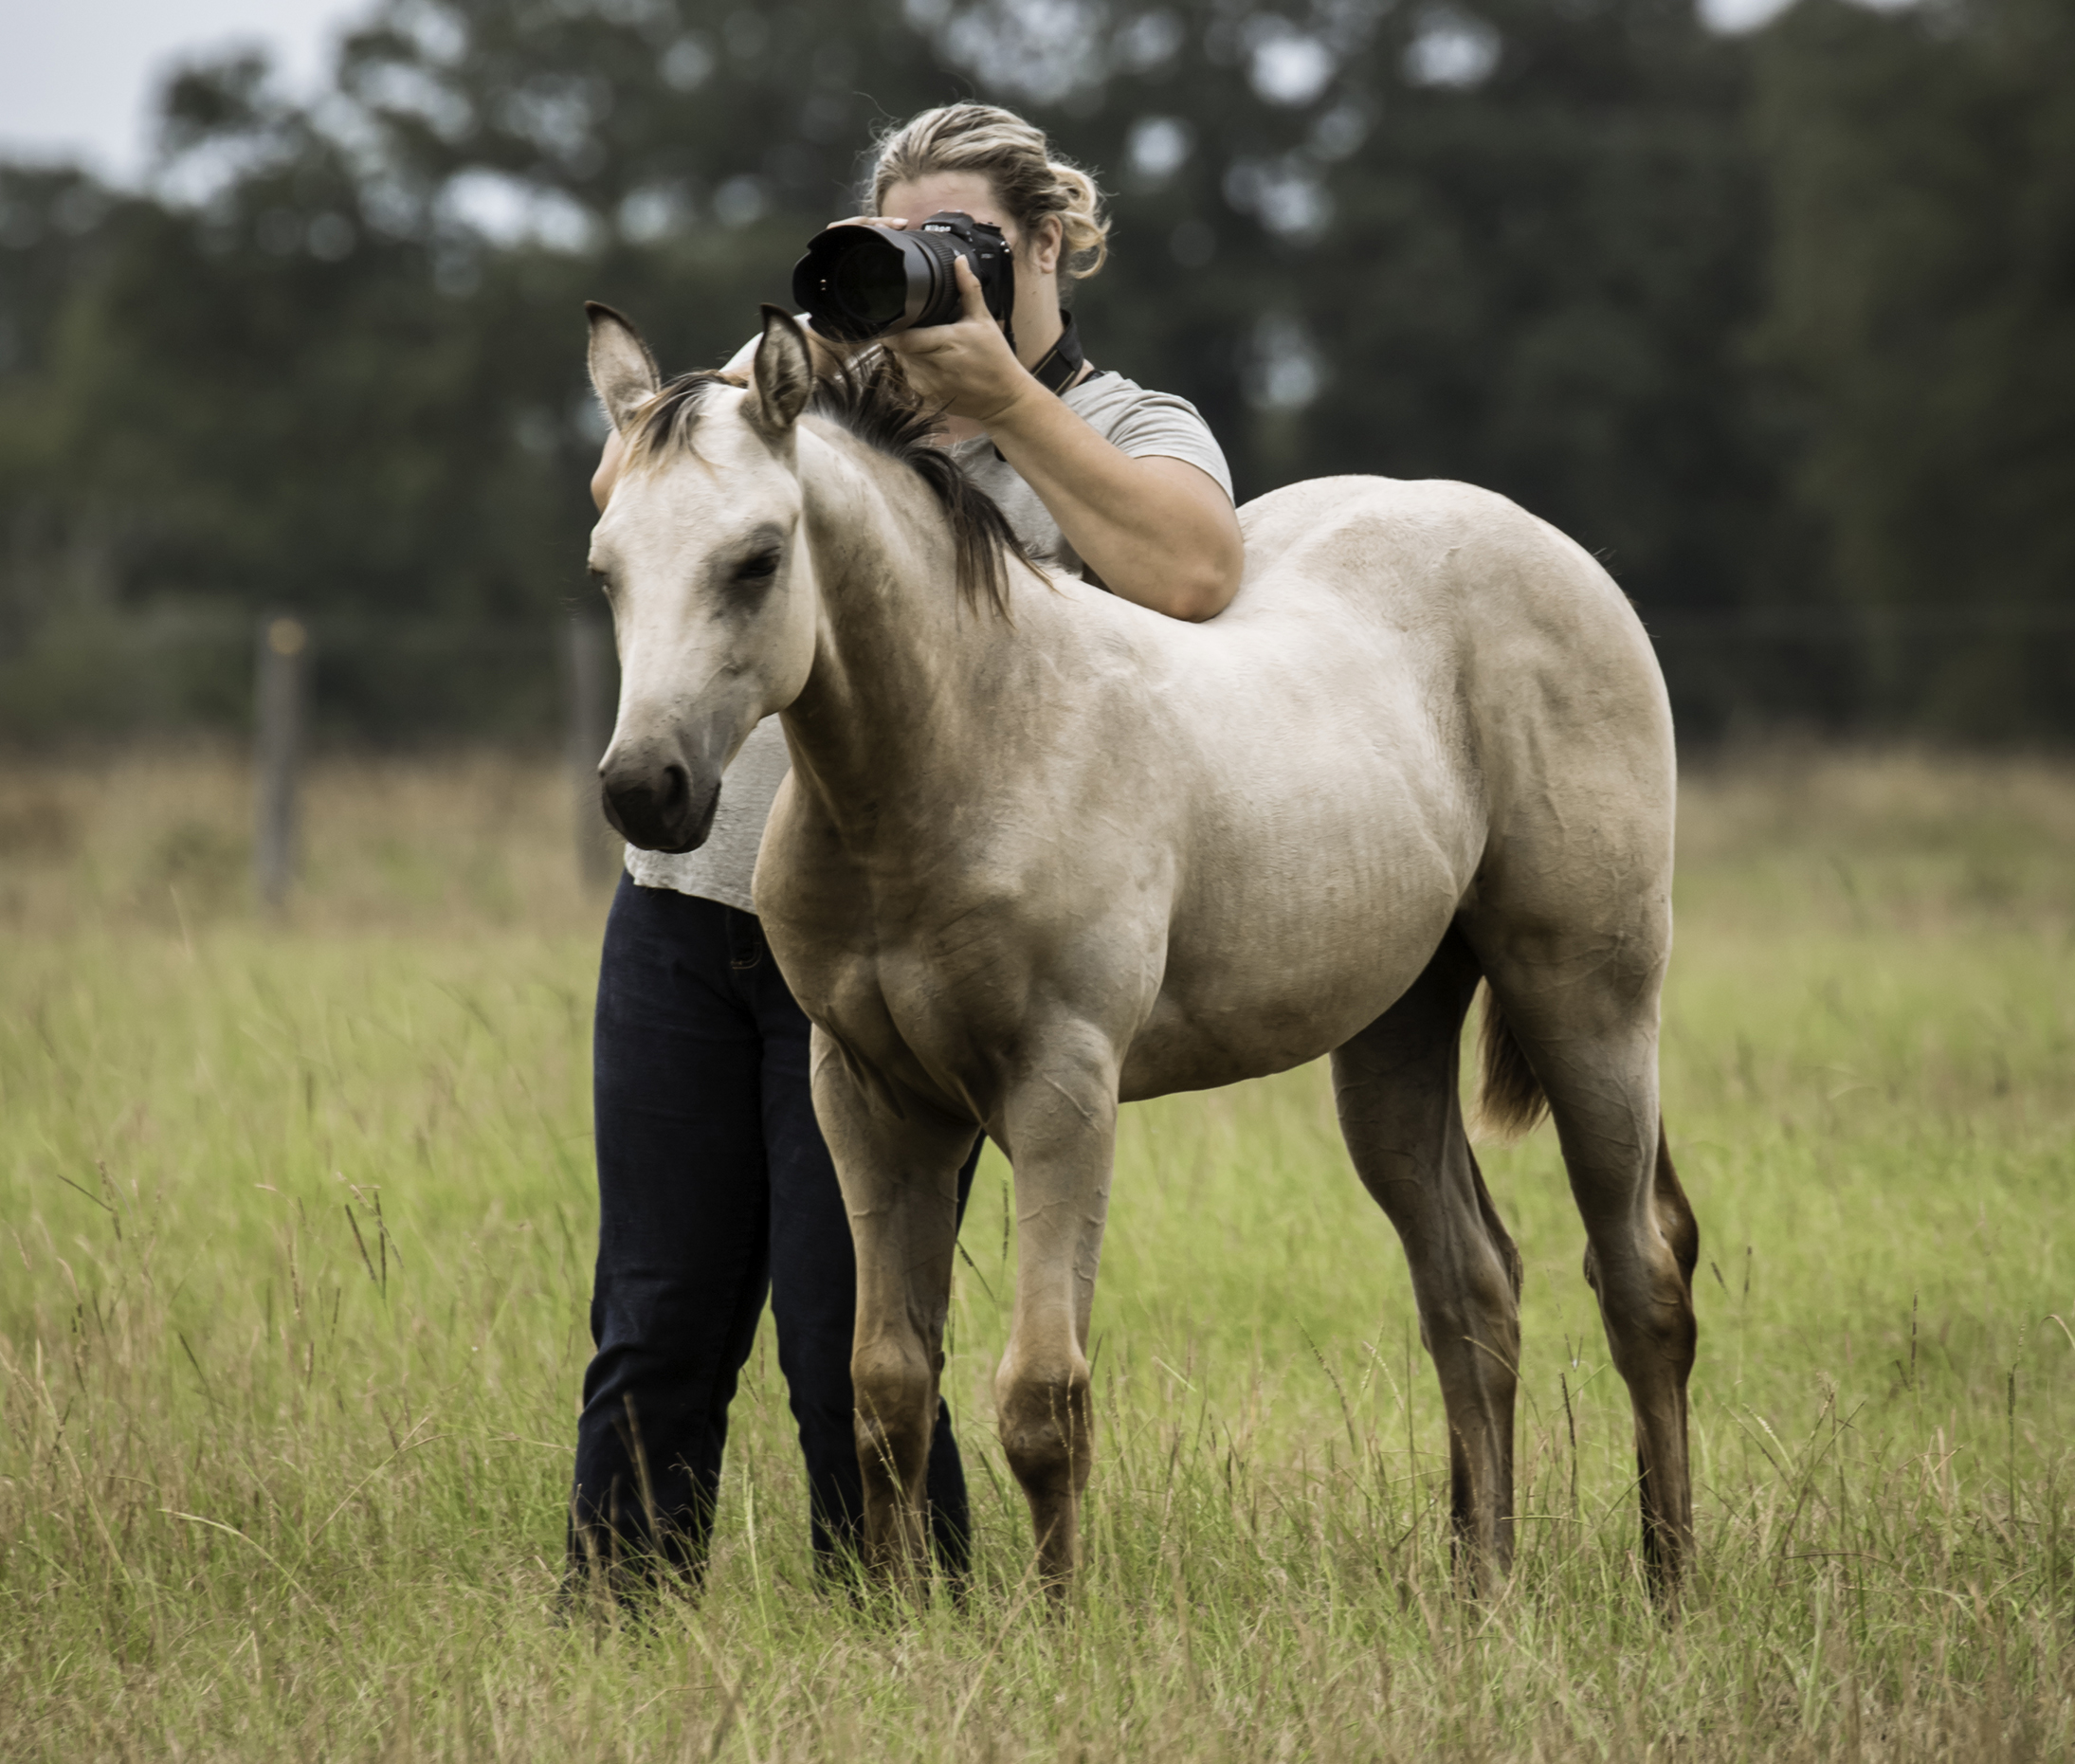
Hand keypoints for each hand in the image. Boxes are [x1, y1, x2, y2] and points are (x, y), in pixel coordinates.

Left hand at [884, 257, 1036, 427]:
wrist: (1004, 398)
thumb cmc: (995, 358)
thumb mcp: (984, 320)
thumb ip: (968, 289)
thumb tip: (959, 262)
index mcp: (945, 342)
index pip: (901, 338)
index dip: (893, 329)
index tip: (896, 317)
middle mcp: (932, 366)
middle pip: (898, 348)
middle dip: (902, 337)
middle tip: (915, 327)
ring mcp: (928, 385)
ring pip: (902, 362)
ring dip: (908, 353)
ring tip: (927, 346)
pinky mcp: (927, 397)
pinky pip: (910, 377)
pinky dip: (916, 368)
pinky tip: (934, 364)